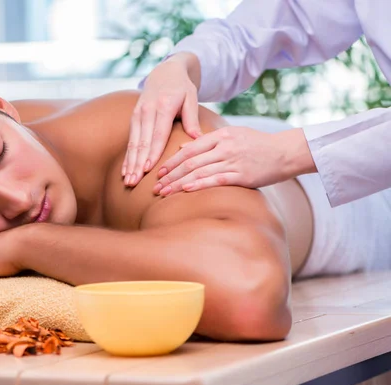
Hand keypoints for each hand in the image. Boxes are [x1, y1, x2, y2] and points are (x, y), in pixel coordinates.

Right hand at [123, 53, 201, 187]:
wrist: (165, 72)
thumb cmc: (182, 88)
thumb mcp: (191, 98)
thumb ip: (192, 118)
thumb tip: (197, 138)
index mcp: (163, 106)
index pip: (158, 134)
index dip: (152, 152)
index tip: (148, 168)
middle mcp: (147, 110)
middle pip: (142, 142)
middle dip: (137, 163)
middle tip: (134, 182)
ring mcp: (138, 114)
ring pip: (133, 143)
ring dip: (130, 163)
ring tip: (128, 181)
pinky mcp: (134, 118)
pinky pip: (130, 140)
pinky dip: (127, 157)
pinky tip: (125, 171)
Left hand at [153, 126, 314, 194]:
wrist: (285, 152)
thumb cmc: (257, 145)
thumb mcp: (232, 135)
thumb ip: (208, 141)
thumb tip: (183, 147)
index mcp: (221, 136)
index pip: (190, 149)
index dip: (172, 161)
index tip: (159, 171)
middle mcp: (225, 147)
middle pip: (190, 161)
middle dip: (170, 175)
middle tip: (156, 186)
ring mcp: (233, 161)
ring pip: (199, 171)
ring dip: (179, 183)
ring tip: (165, 192)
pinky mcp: (242, 175)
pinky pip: (217, 179)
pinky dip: (199, 184)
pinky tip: (186, 190)